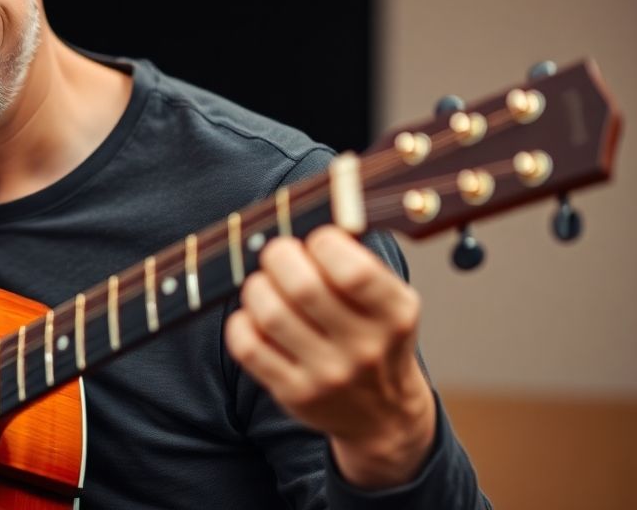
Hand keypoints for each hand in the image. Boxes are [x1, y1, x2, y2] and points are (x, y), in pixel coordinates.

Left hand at [224, 225, 436, 487]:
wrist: (384, 415)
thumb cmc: (379, 338)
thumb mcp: (390, 302)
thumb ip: (358, 265)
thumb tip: (309, 219)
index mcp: (395, 314)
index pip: (354, 272)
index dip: (324, 243)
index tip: (316, 239)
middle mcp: (364, 348)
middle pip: (302, 288)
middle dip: (279, 256)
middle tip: (278, 253)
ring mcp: (327, 375)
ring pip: (269, 314)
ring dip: (258, 286)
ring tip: (265, 283)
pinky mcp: (294, 393)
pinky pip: (248, 347)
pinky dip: (241, 321)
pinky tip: (254, 315)